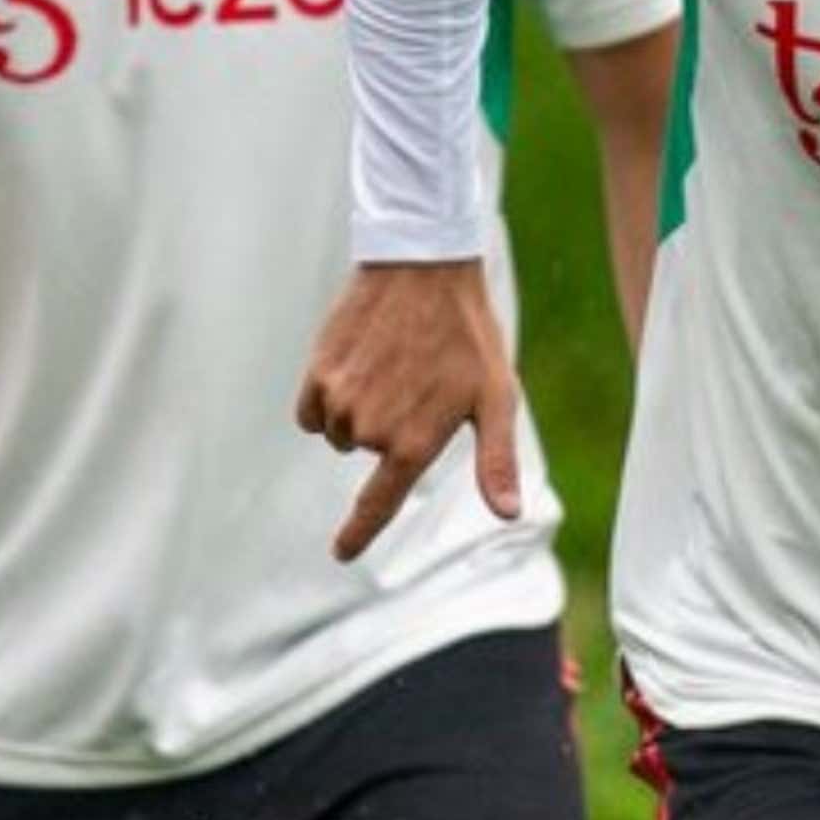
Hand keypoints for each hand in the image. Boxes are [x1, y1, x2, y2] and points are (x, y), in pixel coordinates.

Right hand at [297, 260, 519, 560]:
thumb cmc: (468, 334)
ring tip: (390, 366)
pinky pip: (311, 412)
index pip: (378, 504)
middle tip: (416, 382)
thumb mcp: (496, 397)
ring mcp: (340, 400)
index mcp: (414, 442)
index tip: (340, 553)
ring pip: (339, 432)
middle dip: (387, 430)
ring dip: (358, 412)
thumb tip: (508, 514)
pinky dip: (328, 400)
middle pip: (365, 454)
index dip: (358, 533)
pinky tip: (356, 366)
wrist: (422, 266)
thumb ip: (497, 461)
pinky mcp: (317, 372)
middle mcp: (371, 428)